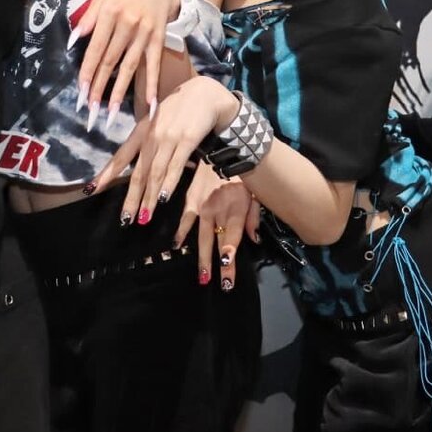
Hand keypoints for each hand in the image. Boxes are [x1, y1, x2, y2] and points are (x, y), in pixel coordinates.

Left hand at [73, 0, 179, 125]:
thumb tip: (73, 40)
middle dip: (99, 86)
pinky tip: (150, 104)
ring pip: (129, 67)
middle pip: (111, 61)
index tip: (80, 90)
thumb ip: (89, 18)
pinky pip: (154, 65)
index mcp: (110, 12)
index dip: (88, 70)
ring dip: (120, 91)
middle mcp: (128, 24)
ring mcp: (145, 34)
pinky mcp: (158, 40)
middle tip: (90, 108)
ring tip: (111, 112)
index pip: (96, 48)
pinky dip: (152, 85)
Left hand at [91, 75, 237, 224]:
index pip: (120, 157)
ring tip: (143, 217)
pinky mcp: (187, 139)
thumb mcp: (158, 122)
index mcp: (141, 131)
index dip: (106, 174)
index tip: (91, 190)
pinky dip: (169, 183)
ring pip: (155, 173)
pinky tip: (164, 198)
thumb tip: (136, 168)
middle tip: (125, 220)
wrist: (205, 92)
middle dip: (130, 198)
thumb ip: (147, 142)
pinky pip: (176, 165)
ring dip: (149, 197)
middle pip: (138, 172)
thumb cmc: (181, 110)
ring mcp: (168, 137)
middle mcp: (151, 135)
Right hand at [176, 161, 261, 289]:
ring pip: (202, 236)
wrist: (223, 147)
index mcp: (237, 207)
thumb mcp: (255, 193)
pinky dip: (181, 232)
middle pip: (219, 241)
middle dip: (220, 264)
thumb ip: (253, 217)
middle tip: (220, 284)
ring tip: (202, 275)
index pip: (233, 234)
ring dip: (202, 256)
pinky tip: (176, 245)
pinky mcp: (191, 199)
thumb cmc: (243, 174)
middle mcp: (219, 209)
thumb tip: (252, 240)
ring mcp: (203, 205)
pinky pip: (186, 218)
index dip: (230, 250)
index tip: (226, 265)